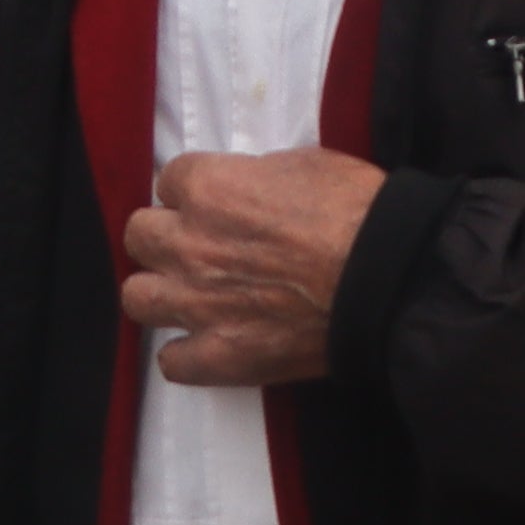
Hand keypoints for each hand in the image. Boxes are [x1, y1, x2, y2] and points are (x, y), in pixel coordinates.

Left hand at [121, 146, 382, 386]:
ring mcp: (197, 304)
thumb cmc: (358, 211)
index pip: (170, 180)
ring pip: (137, 297)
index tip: (219, 200)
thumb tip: (247, 191)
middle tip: (200, 242)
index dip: (197, 190)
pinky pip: (170, 361)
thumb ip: (258, 176)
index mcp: (212, 189)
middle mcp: (189, 245)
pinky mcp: (216, 354)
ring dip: (163, 291)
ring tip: (195, 293)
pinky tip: (211, 341)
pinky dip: (187, 352)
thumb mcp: (308, 163)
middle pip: (139, 235)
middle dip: (166, 235)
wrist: (388, 276)